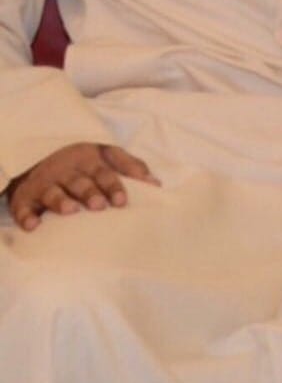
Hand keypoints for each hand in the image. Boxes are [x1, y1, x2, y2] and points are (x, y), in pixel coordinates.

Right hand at [5, 142, 159, 230]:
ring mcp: (46, 182)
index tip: (122, 201)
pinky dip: (26, 215)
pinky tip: (33, 225)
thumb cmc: (85, 164)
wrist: (41, 158)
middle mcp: (68, 170)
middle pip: (80, 181)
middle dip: (90, 192)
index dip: (114, 185)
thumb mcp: (107, 157)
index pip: (105, 171)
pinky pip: (23, 207)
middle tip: (99, 205)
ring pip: (53, 191)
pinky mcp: (25, 197)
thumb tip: (156, 184)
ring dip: (61, 201)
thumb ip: (132, 168)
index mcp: (90, 160)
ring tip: (71, 210)